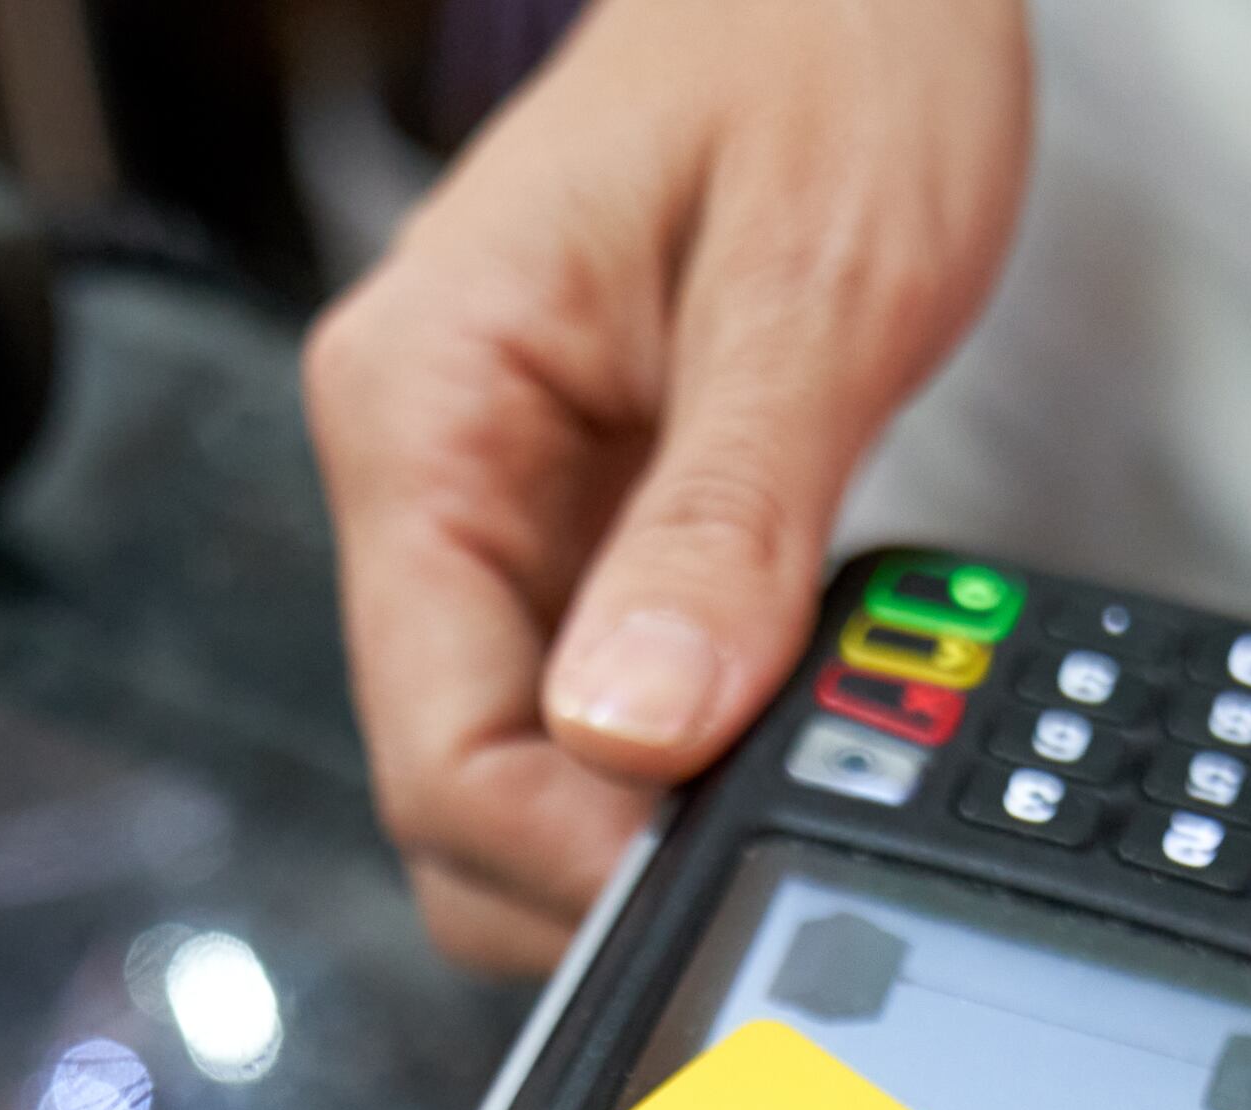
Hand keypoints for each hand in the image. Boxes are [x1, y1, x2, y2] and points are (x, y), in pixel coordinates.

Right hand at [305, 0, 1028, 966]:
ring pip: (527, 770)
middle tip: (794, 845)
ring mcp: (493, 508)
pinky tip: (799, 710)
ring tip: (818, 758)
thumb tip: (639, 737)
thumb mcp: (810, 286)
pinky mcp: (574, 526)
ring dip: (660, 807)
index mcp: (423, 410)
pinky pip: (602, 702)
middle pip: (456, 793)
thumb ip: (724, 524)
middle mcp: (424, 471)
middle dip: (606, 863)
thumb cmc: (827, 50)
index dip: (570, 859)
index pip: (434, 746)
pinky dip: (697, 744)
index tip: (722, 885)